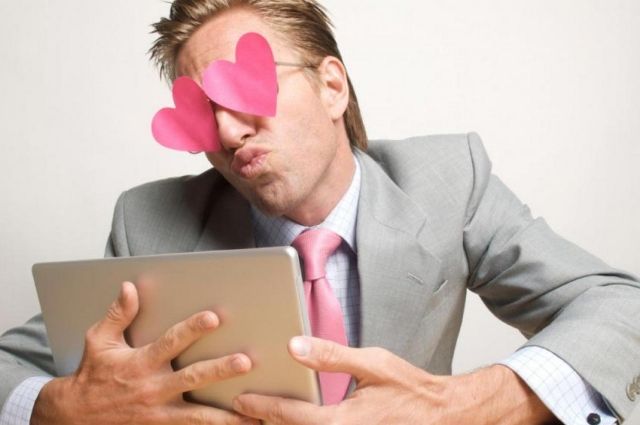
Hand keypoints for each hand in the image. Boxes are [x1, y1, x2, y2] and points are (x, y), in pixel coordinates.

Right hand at [31, 281, 258, 424]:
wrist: (75, 416)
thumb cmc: (93, 374)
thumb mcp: (99, 341)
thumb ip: (118, 314)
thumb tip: (130, 287)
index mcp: (141, 363)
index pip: (171, 342)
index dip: (192, 329)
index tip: (214, 317)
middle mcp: (153, 388)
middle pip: (192, 378)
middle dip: (220, 370)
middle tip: (245, 362)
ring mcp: (159, 412)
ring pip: (197, 415)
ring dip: (225, 415)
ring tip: (253, 414)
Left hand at [232, 336, 557, 424]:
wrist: (442, 415)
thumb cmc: (411, 389)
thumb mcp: (373, 364)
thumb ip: (332, 356)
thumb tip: (295, 345)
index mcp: (344, 421)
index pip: (293, 415)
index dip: (263, 406)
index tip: (241, 398)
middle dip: (261, 424)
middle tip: (232, 413)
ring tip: (251, 418)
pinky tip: (285, 420)